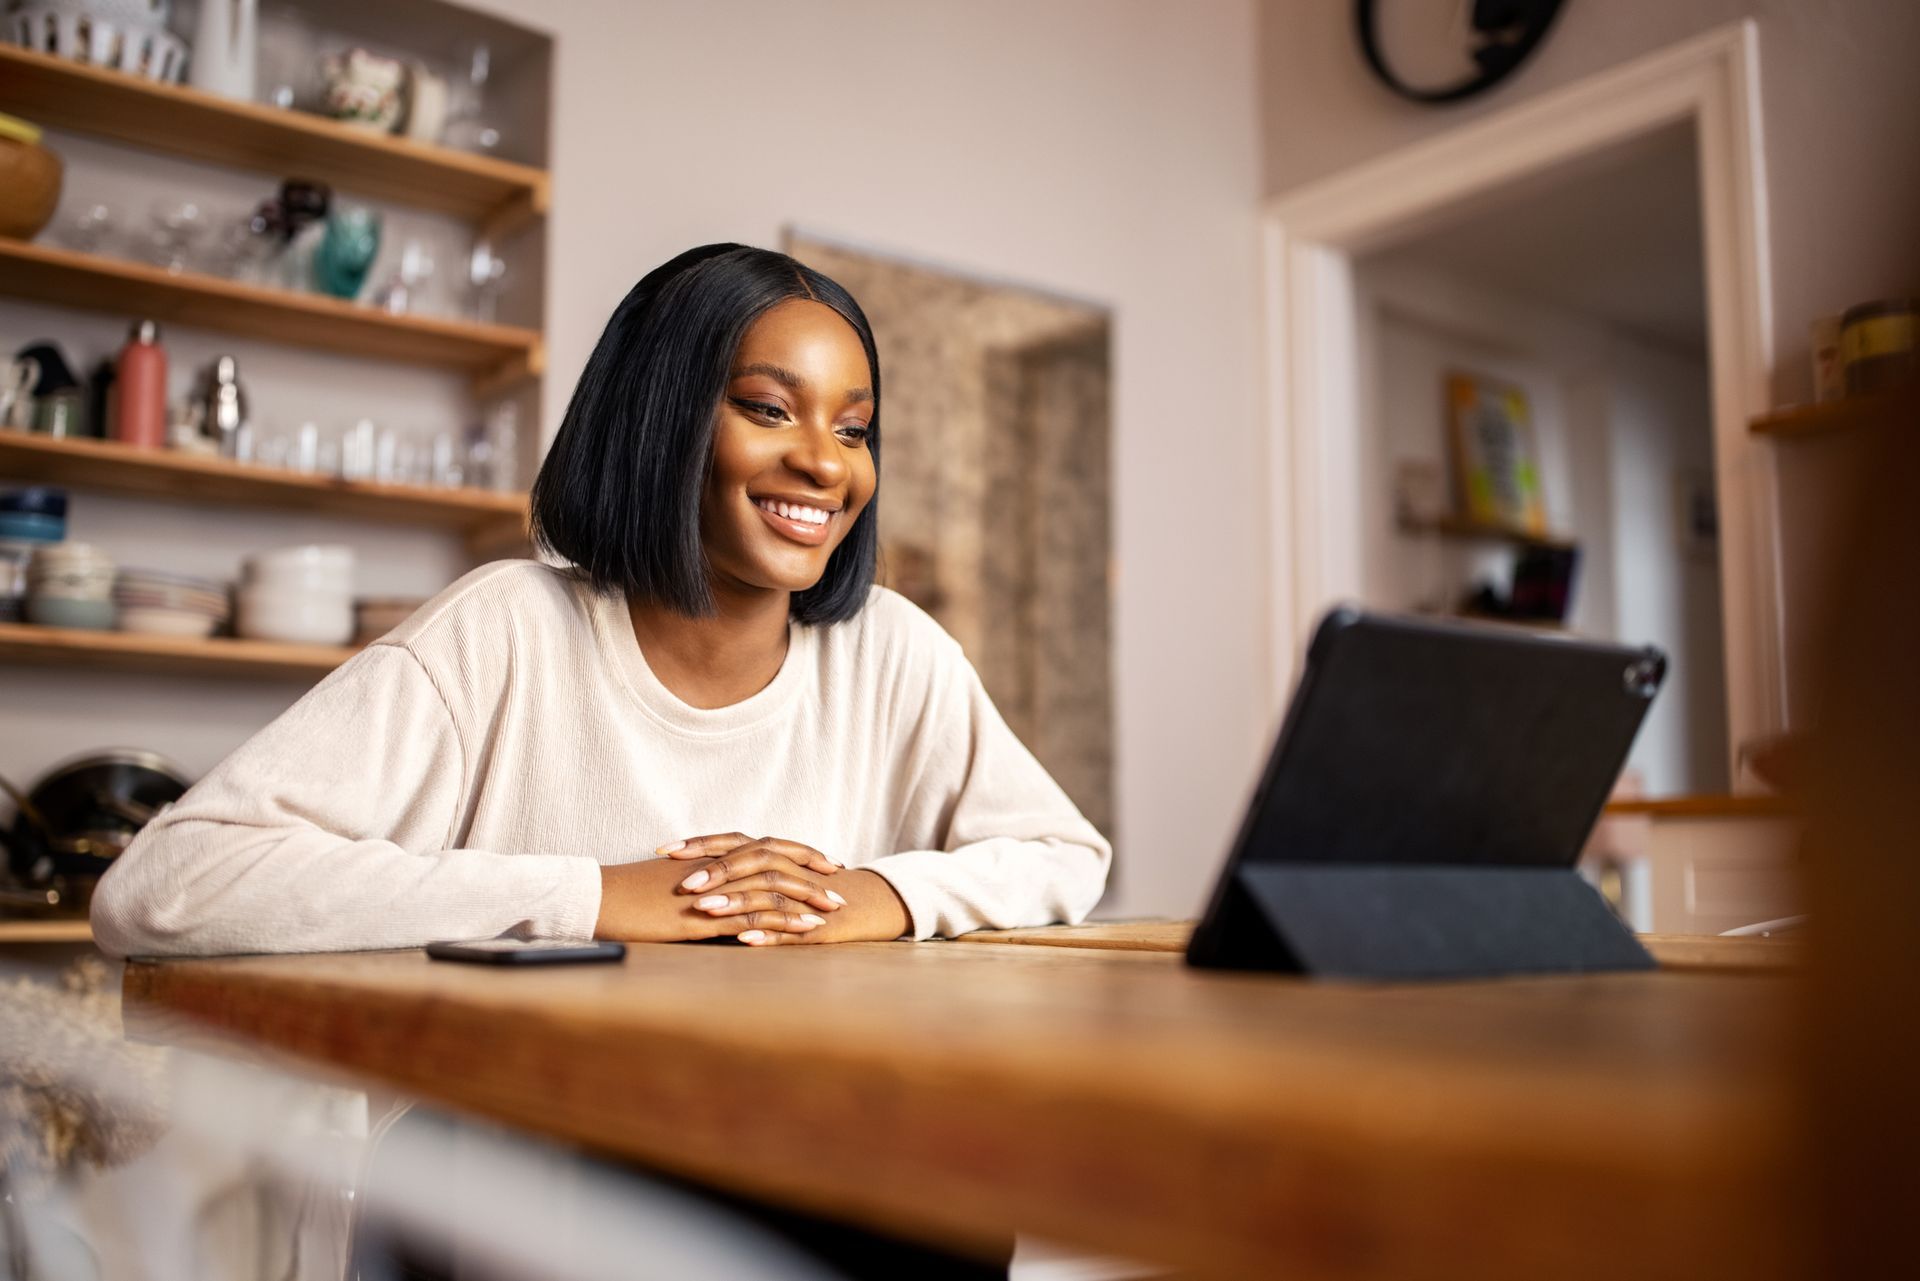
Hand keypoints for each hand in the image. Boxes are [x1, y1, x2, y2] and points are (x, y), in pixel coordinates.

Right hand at [593, 856, 828, 943]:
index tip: (822, 863)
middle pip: (777, 862)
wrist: (601, 897)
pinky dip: (782, 924)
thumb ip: (703, 881)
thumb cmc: (630, 893)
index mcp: (713, 854)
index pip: (765, 847)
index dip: (797, 854)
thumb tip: (721, 891)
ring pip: (772, 889)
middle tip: (838, 887)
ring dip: (805, 900)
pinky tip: (803, 932)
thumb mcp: (673, 882)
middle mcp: (719, 865)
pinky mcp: (706, 915)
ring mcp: (715, 889)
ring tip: (830, 913)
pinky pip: (753, 917)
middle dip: (812, 875)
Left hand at [660, 832, 910, 945]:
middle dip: (716, 872)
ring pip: (768, 892)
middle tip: (683, 885)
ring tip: (705, 912)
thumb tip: (683, 876)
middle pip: (750, 860)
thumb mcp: (766, 878)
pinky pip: (791, 928)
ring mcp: (801, 895)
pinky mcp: (816, 923)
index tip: (663, 851)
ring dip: (735, 901)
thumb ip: (733, 874)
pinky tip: (744, 940)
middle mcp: (785, 867)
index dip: (698, 845)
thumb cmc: (805, 892)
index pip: (731, 842)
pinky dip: (768, 932)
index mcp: (769, 855)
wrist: (862, 905)